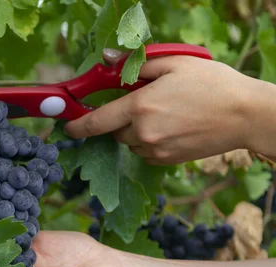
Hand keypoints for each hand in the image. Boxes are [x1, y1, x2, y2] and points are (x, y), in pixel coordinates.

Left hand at [64, 48, 272, 164]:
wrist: (246, 115)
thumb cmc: (212, 84)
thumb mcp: (173, 63)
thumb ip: (134, 64)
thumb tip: (106, 59)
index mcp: (140, 107)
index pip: (96, 122)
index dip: (78, 126)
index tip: (67, 128)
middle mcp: (143, 133)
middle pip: (114, 131)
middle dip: (121, 118)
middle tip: (144, 102)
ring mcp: (155, 150)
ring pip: (130, 142)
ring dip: (135, 130)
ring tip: (164, 113)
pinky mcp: (166, 161)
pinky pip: (145, 151)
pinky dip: (149, 141)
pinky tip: (172, 127)